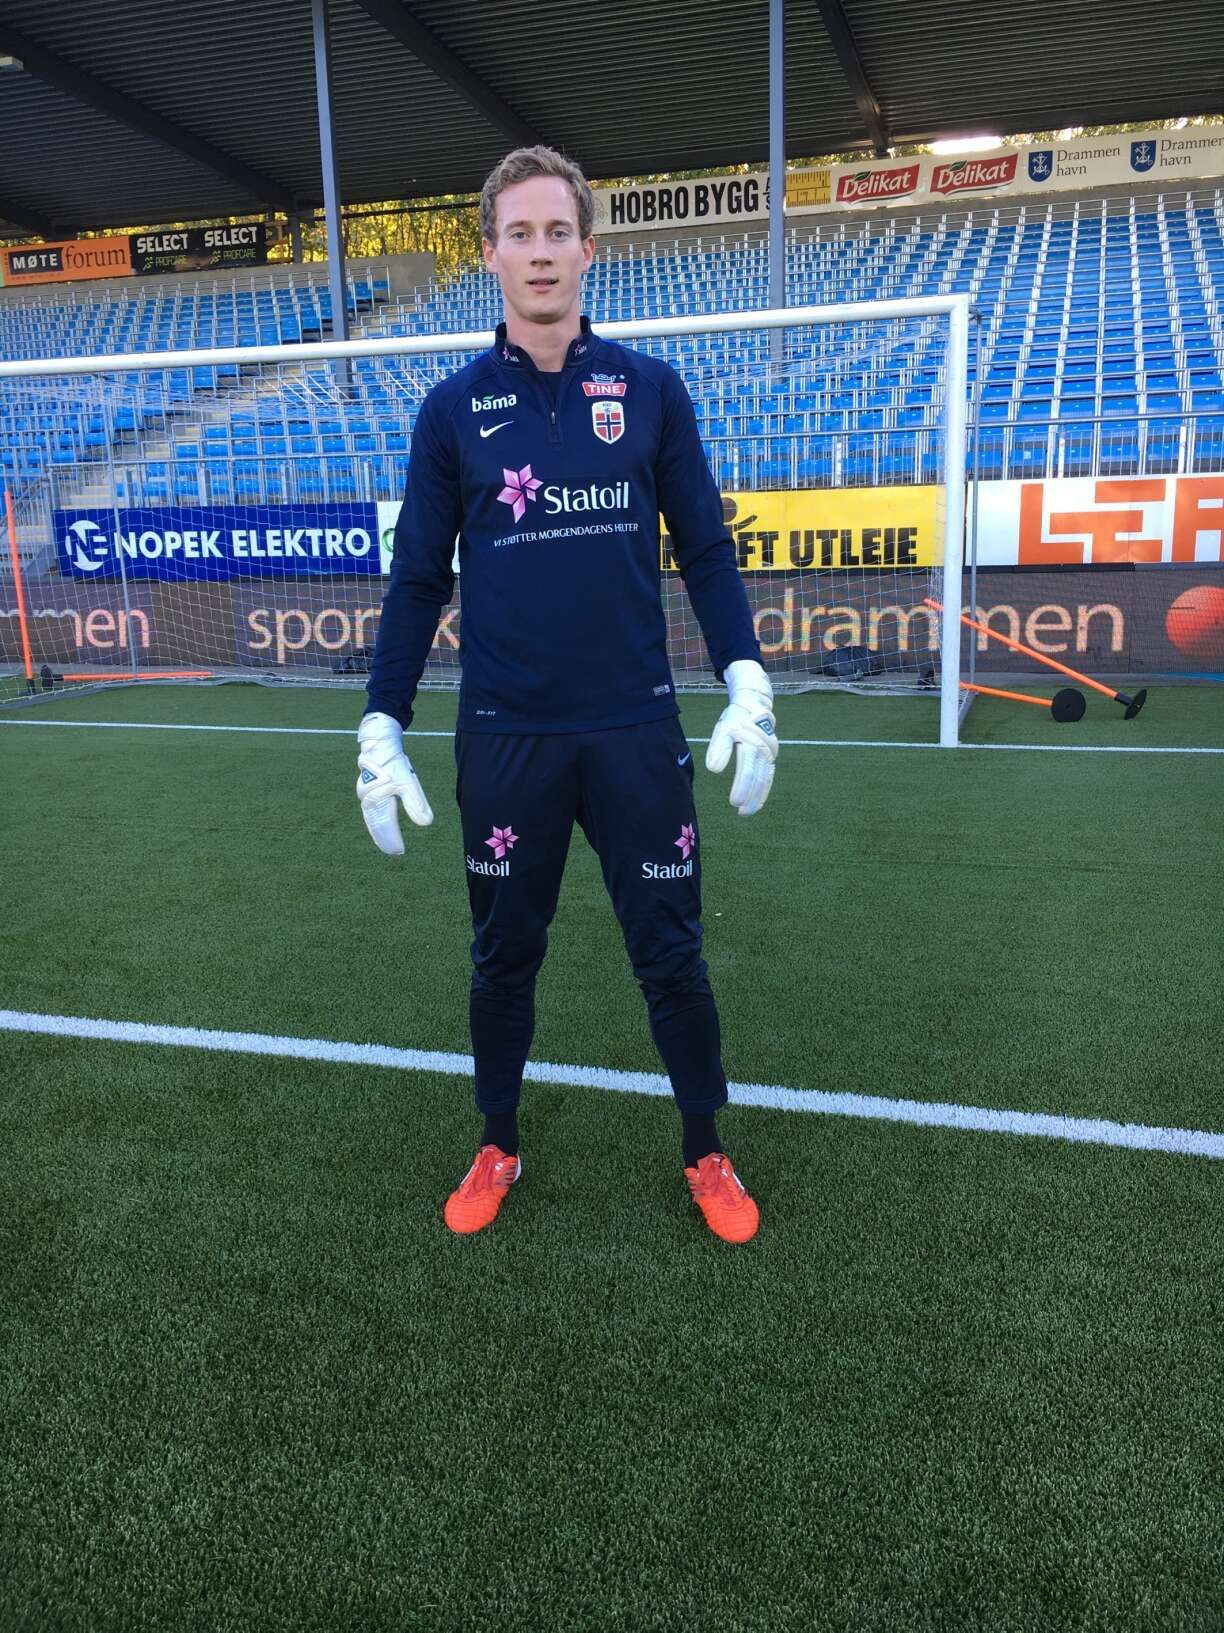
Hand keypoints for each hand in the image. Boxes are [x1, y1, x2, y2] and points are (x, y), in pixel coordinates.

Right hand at [356, 711, 433, 854]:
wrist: (380, 741)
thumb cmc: (392, 761)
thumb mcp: (407, 782)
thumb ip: (415, 803)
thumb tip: (426, 823)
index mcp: (376, 799)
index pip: (384, 825)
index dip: (391, 839)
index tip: (398, 851)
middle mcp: (368, 797)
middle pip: (375, 823)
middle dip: (384, 838)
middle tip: (393, 851)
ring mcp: (367, 792)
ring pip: (373, 816)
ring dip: (380, 829)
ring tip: (388, 843)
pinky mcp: (370, 786)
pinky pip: (372, 808)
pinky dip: (378, 818)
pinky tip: (383, 824)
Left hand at [705, 659, 777, 816]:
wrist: (754, 704)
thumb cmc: (736, 718)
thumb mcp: (724, 728)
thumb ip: (719, 748)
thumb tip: (714, 770)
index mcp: (751, 741)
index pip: (747, 768)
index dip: (742, 786)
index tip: (735, 802)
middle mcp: (764, 749)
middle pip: (758, 776)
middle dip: (751, 796)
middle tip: (742, 812)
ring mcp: (770, 754)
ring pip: (765, 778)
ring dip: (758, 796)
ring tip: (747, 812)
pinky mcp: (770, 757)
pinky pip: (768, 776)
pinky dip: (763, 789)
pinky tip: (757, 803)